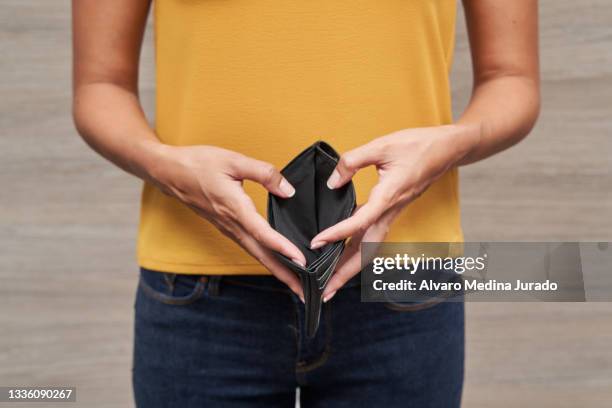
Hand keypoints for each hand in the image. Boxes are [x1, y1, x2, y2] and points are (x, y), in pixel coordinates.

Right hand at [148, 144, 306, 297]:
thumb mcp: (233, 160)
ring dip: (278, 271)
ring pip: (256, 254)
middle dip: (285, 275)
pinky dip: (267, 259)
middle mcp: (231, 224)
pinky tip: (278, 262)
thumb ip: (264, 173)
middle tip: (306, 292)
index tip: (301, 261)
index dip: (282, 247)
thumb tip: (288, 190)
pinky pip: (250, 247)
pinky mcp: (226, 227)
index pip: (262, 233)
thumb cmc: (198, 163)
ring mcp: (227, 228)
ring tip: (297, 285)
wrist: (168, 172)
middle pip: (261, 255)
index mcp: (234, 207)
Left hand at [311, 125, 479, 299]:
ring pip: (370, 249)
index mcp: (388, 196)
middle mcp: (391, 212)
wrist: (448, 149)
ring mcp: (393, 214)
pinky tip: (344, 258)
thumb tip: (332, 181)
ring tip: (331, 285)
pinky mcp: (392, 212)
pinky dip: (358, 254)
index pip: (360, 223)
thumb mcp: (382, 145)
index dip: (338, 234)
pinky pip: (373, 239)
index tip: (317, 243)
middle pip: (366, 251)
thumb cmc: (418, 145)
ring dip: (350, 269)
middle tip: (325, 292)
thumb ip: (353, 161)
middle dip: (345, 273)